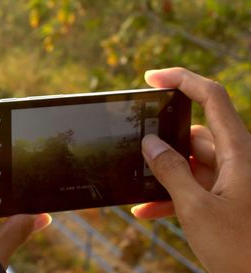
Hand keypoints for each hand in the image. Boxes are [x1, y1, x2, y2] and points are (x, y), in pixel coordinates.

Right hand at [132, 68, 250, 272]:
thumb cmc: (243, 249)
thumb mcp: (197, 209)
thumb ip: (171, 171)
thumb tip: (150, 143)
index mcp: (238, 152)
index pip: (211, 97)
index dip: (182, 79)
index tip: (151, 78)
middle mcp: (236, 160)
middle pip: (194, 133)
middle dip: (163, 142)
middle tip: (136, 149)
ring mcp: (230, 179)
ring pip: (190, 163)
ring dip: (163, 175)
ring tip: (138, 189)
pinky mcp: (224, 197)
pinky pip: (194, 186)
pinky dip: (171, 195)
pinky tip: (147, 210)